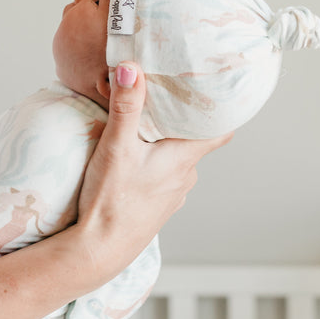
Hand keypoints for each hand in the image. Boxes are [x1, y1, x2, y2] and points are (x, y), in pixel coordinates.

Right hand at [74, 63, 230, 280]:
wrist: (98, 252)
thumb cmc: (110, 201)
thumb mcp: (116, 146)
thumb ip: (126, 106)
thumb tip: (130, 66)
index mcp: (184, 158)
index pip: (221, 130)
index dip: (222, 110)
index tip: (216, 90)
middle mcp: (185, 177)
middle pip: (195, 141)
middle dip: (184, 121)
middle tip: (169, 96)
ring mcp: (171, 196)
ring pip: (177, 161)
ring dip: (166, 144)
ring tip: (147, 124)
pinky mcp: (155, 209)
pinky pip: (162, 179)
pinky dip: (154, 165)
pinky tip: (134, 161)